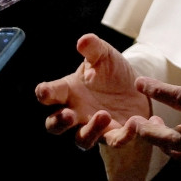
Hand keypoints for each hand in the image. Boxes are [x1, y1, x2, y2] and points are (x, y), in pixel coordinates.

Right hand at [34, 33, 150, 149]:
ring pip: (82, 139)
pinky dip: (123, 135)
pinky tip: (133, 123)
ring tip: (104, 114)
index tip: (44, 91)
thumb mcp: (104, 55)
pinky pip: (114, 141)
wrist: (136, 86)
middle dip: (59, 122)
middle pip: (55, 125)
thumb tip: (84, 40)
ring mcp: (92, 126)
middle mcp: (76, 111)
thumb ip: (94, 48)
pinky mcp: (113, 134)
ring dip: (90, 130)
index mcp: (69, 90)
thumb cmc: (111, 70)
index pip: (49, 93)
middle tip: (69, 114)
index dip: (44, 93)